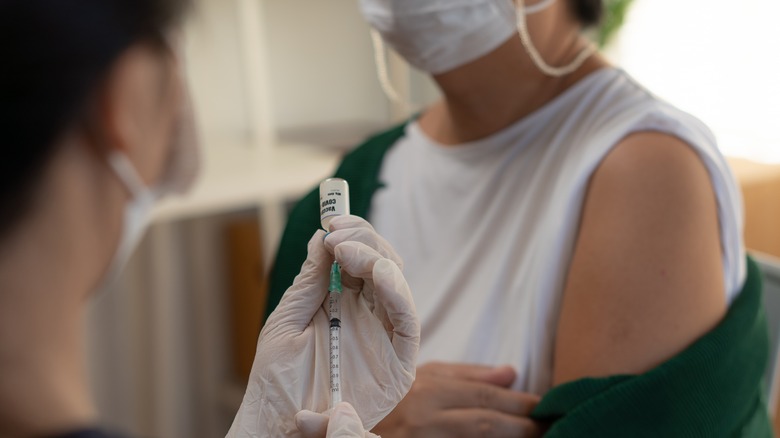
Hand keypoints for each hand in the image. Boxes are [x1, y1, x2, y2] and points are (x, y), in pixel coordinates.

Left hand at [227, 217, 419, 436]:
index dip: (353, 234)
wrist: (276, 421)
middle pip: (385, 265)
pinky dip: (398, 293)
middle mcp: (370, 317)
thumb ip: (310, 279)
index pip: (362, 259)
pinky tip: (379, 273)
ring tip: (347, 251)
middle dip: (365, 240)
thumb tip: (323, 235)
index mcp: (345, 304)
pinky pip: (408, 323)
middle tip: (337, 236)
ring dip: (377, 259)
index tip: (332, 221)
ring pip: (399, 286)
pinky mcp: (398, 364)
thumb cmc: (276, 376)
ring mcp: (385, 338)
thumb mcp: (289, 317)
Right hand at [372, 362, 542, 436]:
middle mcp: (424, 417)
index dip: (519, 403)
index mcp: (426, 389)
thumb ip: (468, 375)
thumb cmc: (391, 399)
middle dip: (523, 425)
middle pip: (485, 422)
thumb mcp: (423, 377)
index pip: (484, 396)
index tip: (545, 406)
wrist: (353, 428)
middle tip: (550, 426)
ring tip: (535, 437)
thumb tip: (512, 374)